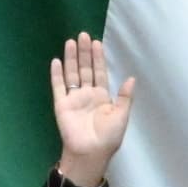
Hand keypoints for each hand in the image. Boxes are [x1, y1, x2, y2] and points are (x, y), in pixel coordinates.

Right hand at [48, 32, 137, 186]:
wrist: (91, 152)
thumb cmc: (108, 136)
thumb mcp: (122, 115)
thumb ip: (124, 97)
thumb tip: (131, 78)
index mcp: (102, 96)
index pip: (100, 72)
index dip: (98, 58)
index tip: (97, 42)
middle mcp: (87, 94)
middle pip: (85, 69)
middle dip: (85, 52)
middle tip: (83, 35)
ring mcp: (73, 98)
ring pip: (72, 73)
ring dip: (71, 58)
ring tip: (70, 42)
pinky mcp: (61, 104)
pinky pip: (58, 87)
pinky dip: (57, 74)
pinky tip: (56, 61)